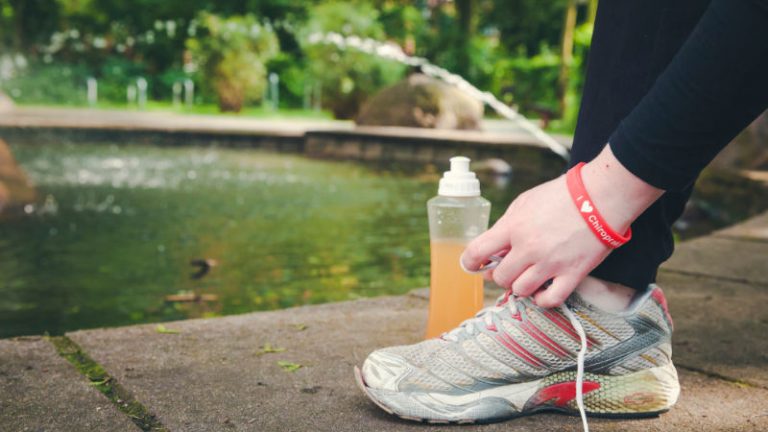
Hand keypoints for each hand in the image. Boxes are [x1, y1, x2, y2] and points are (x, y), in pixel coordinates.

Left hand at [460, 145, 662, 307]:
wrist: (601, 196)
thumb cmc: (562, 195)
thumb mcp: (525, 201)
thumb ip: (506, 224)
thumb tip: (495, 248)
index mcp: (514, 227)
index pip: (477, 252)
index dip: (469, 262)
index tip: (473, 265)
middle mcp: (529, 248)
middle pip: (500, 277)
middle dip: (500, 274)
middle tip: (508, 268)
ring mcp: (551, 264)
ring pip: (520, 291)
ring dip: (520, 285)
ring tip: (527, 276)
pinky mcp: (573, 274)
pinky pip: (549, 300)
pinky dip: (542, 299)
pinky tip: (542, 289)